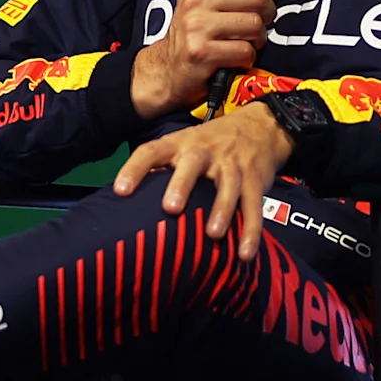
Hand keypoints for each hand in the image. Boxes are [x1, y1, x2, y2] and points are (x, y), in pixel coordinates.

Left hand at [111, 103, 295, 259]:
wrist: (261, 126)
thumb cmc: (210, 143)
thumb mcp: (184, 144)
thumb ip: (161, 167)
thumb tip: (128, 200)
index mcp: (180, 143)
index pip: (152, 151)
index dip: (135, 169)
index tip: (120, 191)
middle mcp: (205, 151)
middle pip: (192, 163)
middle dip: (181, 184)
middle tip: (170, 208)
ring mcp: (232, 165)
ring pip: (228, 186)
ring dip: (221, 210)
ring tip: (213, 235)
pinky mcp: (255, 180)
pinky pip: (253, 206)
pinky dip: (251, 231)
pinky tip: (244, 254)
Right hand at [129, 0, 280, 119]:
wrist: (167, 68)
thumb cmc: (192, 31)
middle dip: (268, 13)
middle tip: (260, 22)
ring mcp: (197, 26)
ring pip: (254, 25)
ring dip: (258, 38)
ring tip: (246, 41)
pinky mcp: (201, 53)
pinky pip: (245, 51)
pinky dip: (247, 58)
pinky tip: (235, 57)